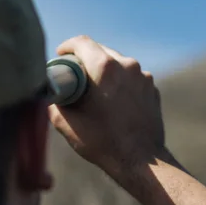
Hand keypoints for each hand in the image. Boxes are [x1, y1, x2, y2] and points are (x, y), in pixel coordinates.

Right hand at [48, 35, 164, 174]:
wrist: (142, 161)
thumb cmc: (104, 143)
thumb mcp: (67, 124)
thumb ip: (55, 103)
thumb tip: (53, 94)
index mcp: (105, 69)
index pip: (82, 43)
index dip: (67, 46)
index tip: (61, 55)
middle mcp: (127, 66)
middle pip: (101, 51)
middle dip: (85, 60)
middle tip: (74, 75)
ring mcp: (143, 76)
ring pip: (118, 64)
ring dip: (104, 72)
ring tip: (95, 91)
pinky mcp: (152, 88)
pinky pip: (132, 77)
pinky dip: (120, 83)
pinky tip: (114, 102)